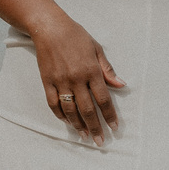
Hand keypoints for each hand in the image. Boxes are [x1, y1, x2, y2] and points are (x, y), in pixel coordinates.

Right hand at [33, 13, 124, 145]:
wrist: (49, 28)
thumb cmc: (76, 36)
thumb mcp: (97, 49)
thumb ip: (108, 69)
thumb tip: (121, 85)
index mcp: (91, 71)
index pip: (104, 99)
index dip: (110, 115)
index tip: (114, 127)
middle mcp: (77, 79)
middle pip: (88, 109)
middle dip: (96, 127)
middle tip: (100, 141)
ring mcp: (61, 82)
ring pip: (70, 110)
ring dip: (78, 125)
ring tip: (85, 136)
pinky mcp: (47, 82)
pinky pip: (54, 104)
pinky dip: (61, 115)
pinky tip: (68, 122)